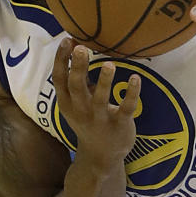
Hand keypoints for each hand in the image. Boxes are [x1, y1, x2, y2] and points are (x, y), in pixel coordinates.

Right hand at [52, 39, 139, 164]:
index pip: (59, 79)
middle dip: (78, 67)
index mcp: (67, 103)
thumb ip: (76, 80)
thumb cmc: (88, 122)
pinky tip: (136, 78)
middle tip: (82, 47)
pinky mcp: (119, 125)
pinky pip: (125, 108)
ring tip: (109, 64)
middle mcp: (81, 111)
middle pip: (76, 87)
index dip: (62, 60)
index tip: (67, 40)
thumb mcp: (74, 105)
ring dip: (105, 81)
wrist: (101, 156)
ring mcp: (100, 119)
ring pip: (100, 99)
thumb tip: (77, 47)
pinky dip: (131, 93)